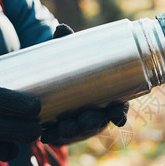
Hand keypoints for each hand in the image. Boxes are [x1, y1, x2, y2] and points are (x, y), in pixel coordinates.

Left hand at [40, 24, 129, 144]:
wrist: (56, 81)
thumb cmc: (72, 68)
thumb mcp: (71, 56)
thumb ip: (68, 45)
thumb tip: (61, 28)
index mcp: (107, 96)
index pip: (118, 107)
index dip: (119, 114)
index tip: (117, 118)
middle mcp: (97, 112)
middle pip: (99, 121)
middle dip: (91, 123)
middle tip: (83, 121)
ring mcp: (81, 123)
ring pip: (80, 130)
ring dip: (72, 132)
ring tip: (60, 129)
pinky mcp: (65, 130)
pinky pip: (62, 137)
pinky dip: (54, 137)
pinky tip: (45, 137)